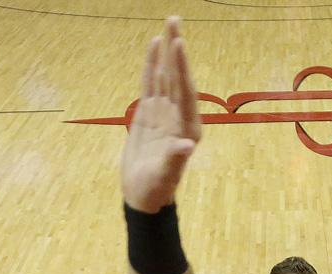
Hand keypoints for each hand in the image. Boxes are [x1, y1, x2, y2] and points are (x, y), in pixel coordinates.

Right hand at [121, 17, 201, 213]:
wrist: (143, 196)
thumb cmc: (156, 190)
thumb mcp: (165, 177)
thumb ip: (174, 160)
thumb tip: (185, 146)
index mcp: (188, 127)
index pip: (185, 91)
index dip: (182, 67)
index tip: (179, 43)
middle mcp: (179, 115)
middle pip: (178, 76)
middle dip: (176, 48)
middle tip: (174, 19)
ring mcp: (165, 113)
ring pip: (165, 76)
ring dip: (166, 52)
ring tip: (167, 26)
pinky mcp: (150, 114)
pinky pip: (151, 84)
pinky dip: (151, 66)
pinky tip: (152, 47)